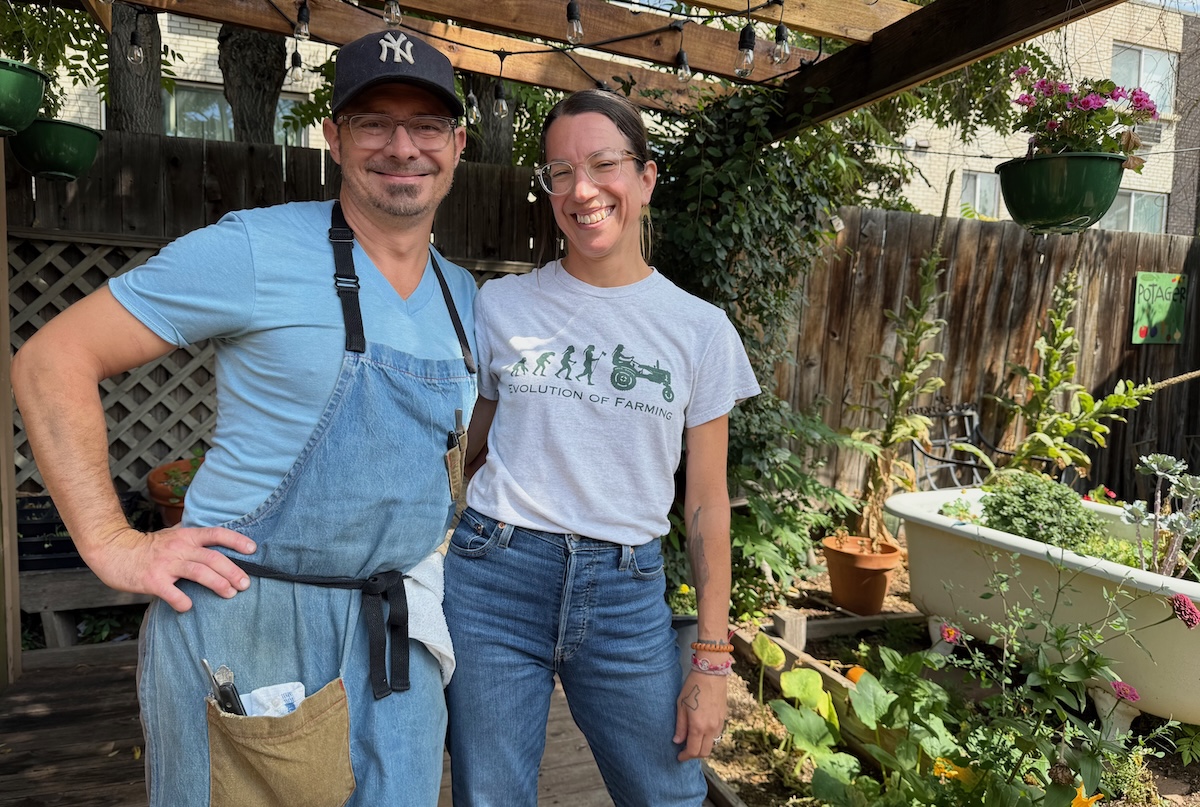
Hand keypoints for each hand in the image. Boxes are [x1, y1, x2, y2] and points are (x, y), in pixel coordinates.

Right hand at [79, 525, 255, 612]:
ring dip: (218, 584)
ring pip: (200, 572)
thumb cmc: (147, 546)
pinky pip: (173, 593)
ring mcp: (166, 564)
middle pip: (213, 558)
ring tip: (230, 594)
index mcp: (187, 536)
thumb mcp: (173, 535)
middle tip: (245, 584)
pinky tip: (189, 606)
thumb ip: (193, 539)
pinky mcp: (153, 580)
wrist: (114, 551)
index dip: (236, 540)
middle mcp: (179, 547)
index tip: (253, 550)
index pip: (217, 534)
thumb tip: (219, 543)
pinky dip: (183, 602)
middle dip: (233, 571)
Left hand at [673, 670, 728, 760]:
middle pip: (705, 752)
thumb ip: (680, 726)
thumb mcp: (681, 705)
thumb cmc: (693, 687)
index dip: (685, 756)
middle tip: (685, 751)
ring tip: (692, 740)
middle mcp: (711, 728)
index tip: (679, 756)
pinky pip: (716, 734)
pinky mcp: (723, 718)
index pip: (693, 751)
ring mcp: (719, 723)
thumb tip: (677, 741)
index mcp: (698, 726)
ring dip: (702, 746)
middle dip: (694, 755)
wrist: (711, 673)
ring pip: (712, 744)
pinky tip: (701, 730)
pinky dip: (708, 738)